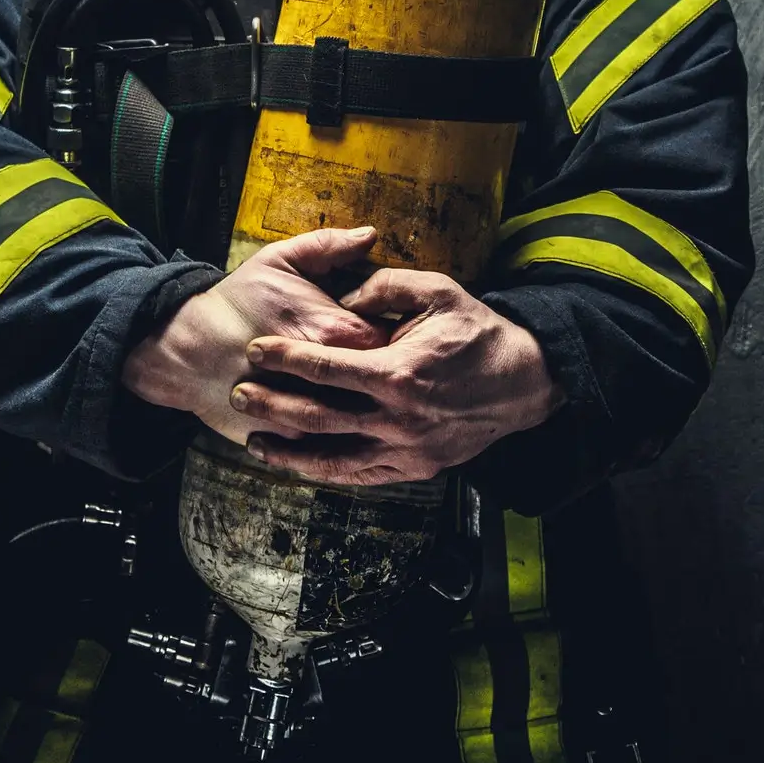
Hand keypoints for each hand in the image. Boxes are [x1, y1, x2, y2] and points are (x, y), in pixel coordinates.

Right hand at [121, 225, 389, 443]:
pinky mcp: (295, 439)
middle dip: (392, 374)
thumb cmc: (238, 301)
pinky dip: (345, 436)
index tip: (402, 333)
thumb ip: (329, 246)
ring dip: (372, 408)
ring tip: (370, 393)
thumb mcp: (280, 259)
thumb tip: (371, 235)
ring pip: (364, 418)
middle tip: (391, 365)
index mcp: (337, 331)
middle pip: (387, 382)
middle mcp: (331, 378)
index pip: (398, 339)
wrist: (187, 349)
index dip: (404, 337)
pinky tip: (349, 422)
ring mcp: (313, 413)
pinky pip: (334, 444)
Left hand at [230, 267, 565, 484]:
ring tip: (255, 443)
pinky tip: (301, 465)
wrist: (525, 382)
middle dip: (271, 405)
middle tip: (239, 394)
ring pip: (333, 459)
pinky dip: (325, 473)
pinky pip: (360, 477)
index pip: (324, 368)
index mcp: (397, 373)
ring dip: (289, 452)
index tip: (254, 350)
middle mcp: (397, 419)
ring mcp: (406, 450)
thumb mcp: (438, 291)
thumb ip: (385, 285)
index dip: (284, 359)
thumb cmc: (479, 333)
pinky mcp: (415, 468)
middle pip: (318, 417)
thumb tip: (345, 292)